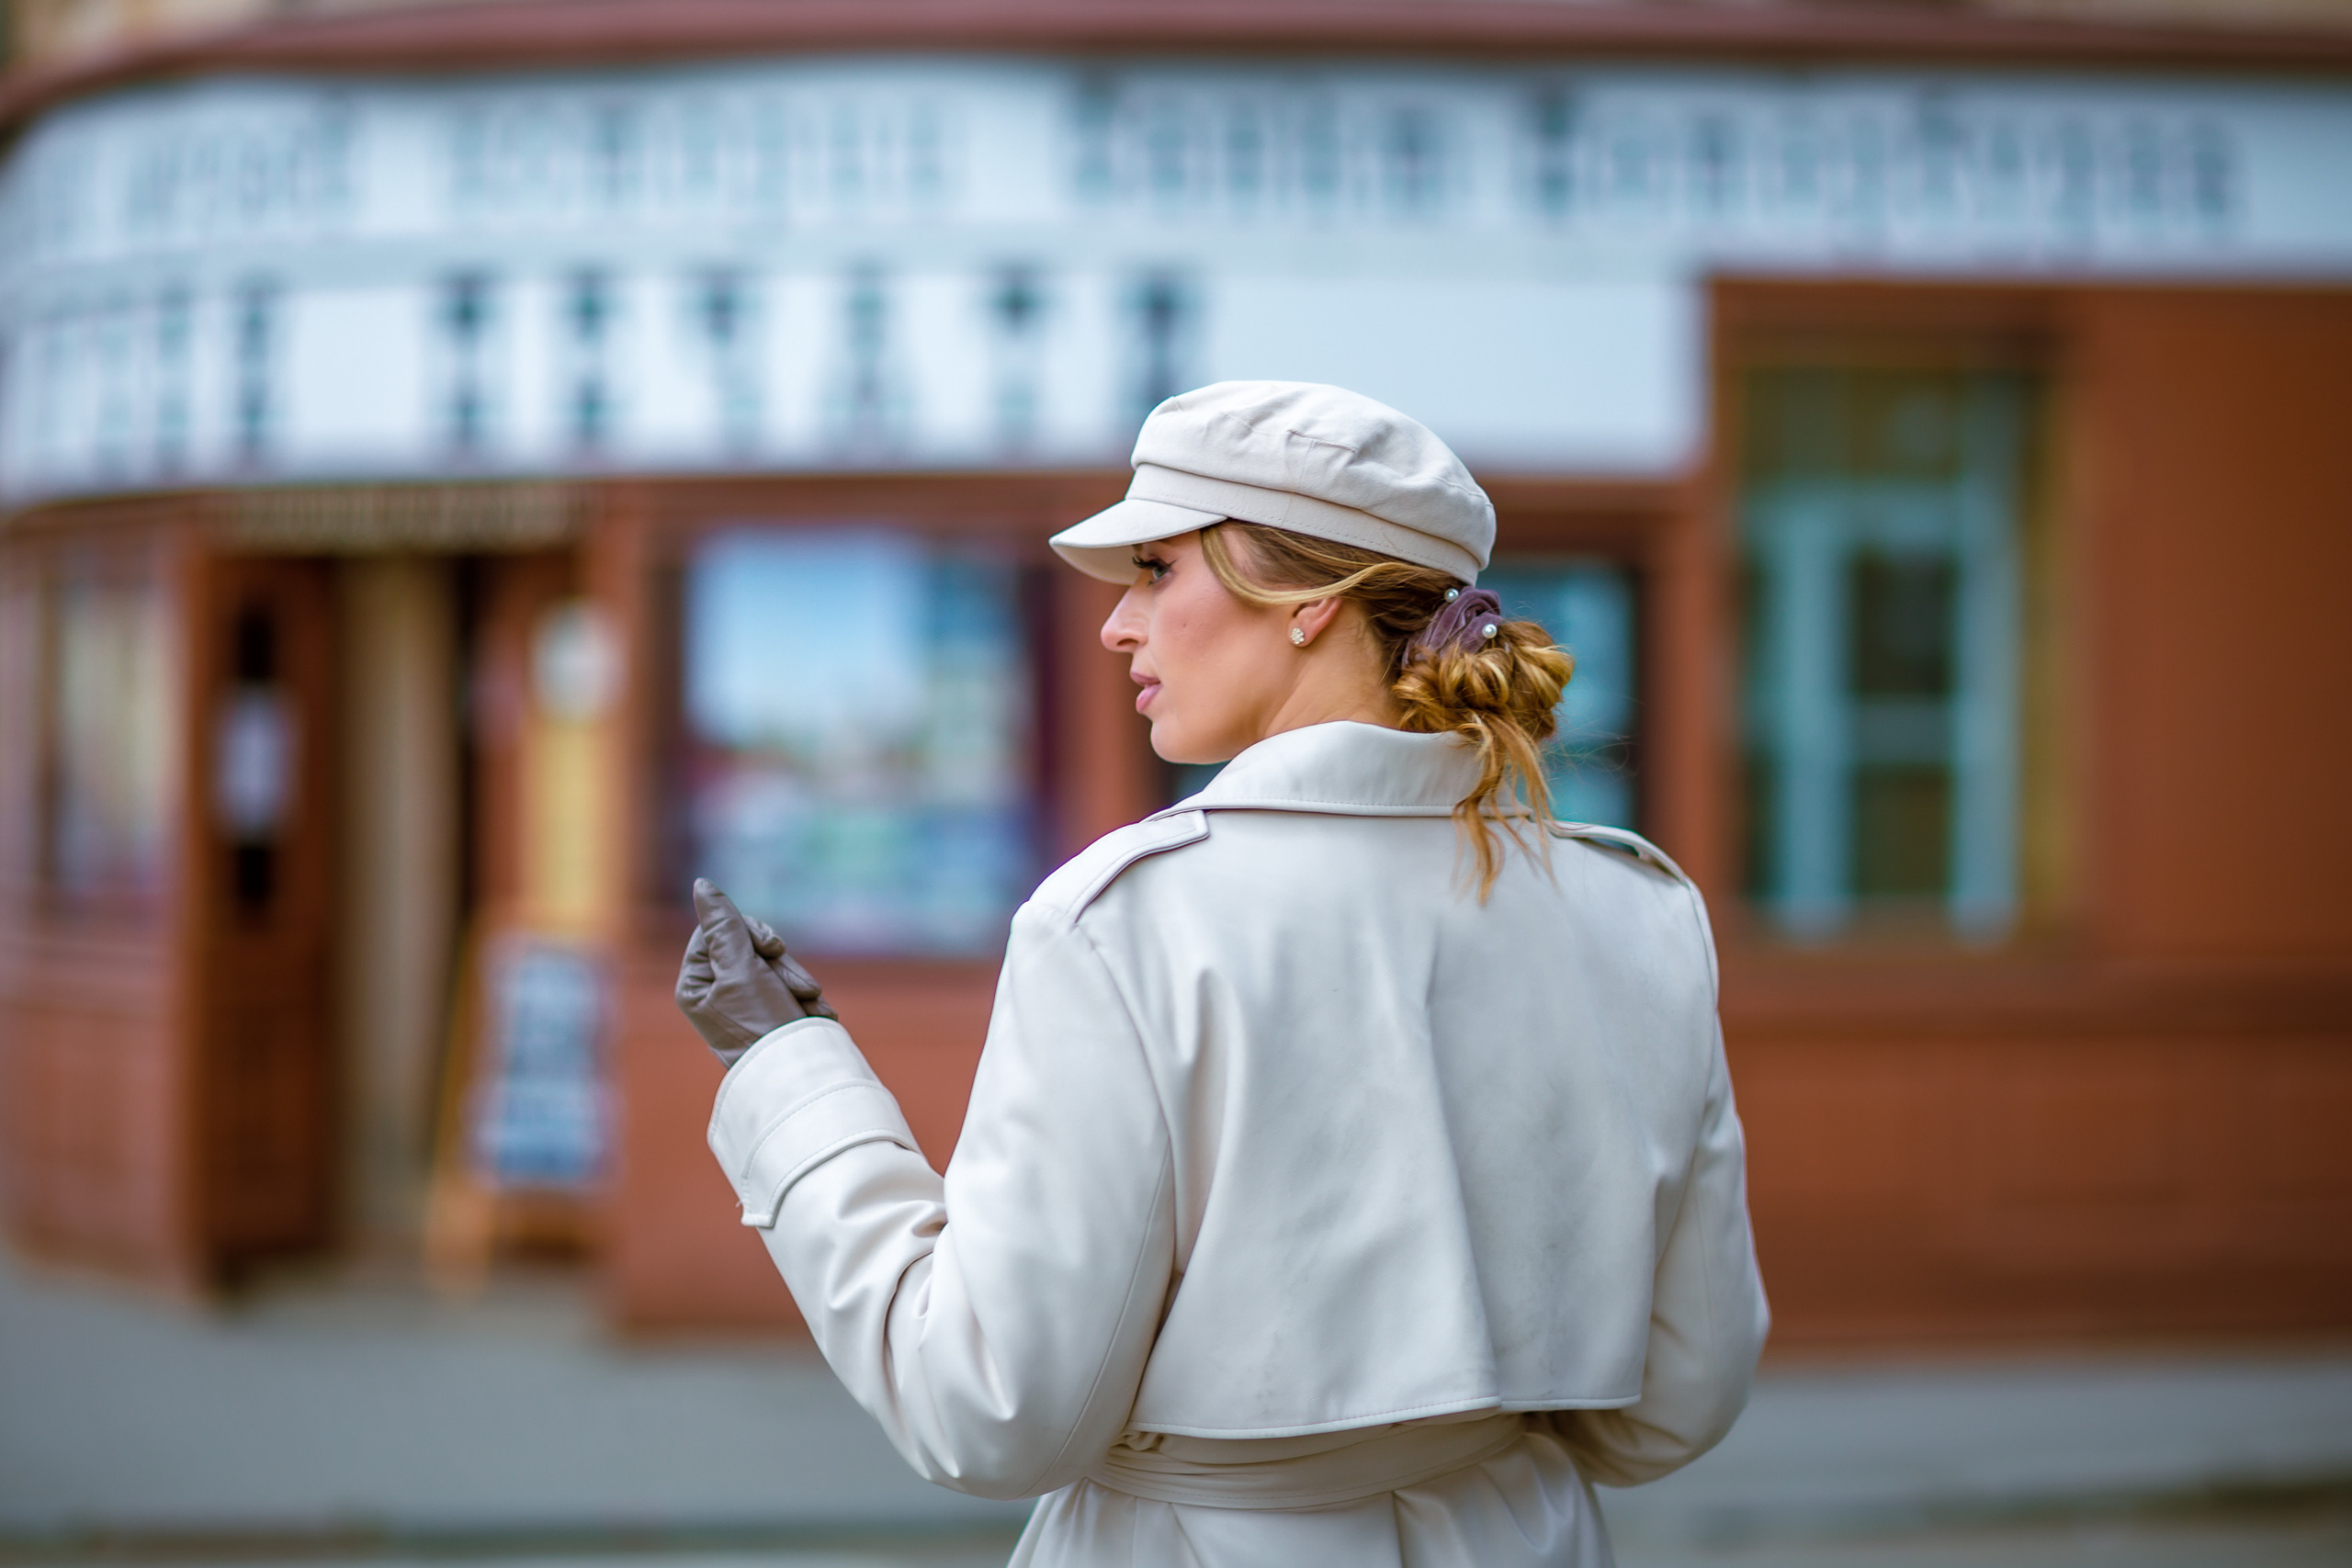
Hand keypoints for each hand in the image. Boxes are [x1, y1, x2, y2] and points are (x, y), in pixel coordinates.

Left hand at [674, 879, 836, 1066]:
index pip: (716, 929)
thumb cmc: (763, 1024)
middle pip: (748, 943)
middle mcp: (716, 991)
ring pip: (775, 961)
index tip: (771, 949)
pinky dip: (805, 995)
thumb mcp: (741, 968)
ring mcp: (746, 1001)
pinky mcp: (774, 1009)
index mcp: (695, 983)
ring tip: (808, 1004)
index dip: (748, 932)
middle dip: (779, 962)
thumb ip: (723, 925)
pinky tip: (812, 1012)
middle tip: (796, 986)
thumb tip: (702, 884)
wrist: (801, 1071)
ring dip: (796, 980)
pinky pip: (791, 981)